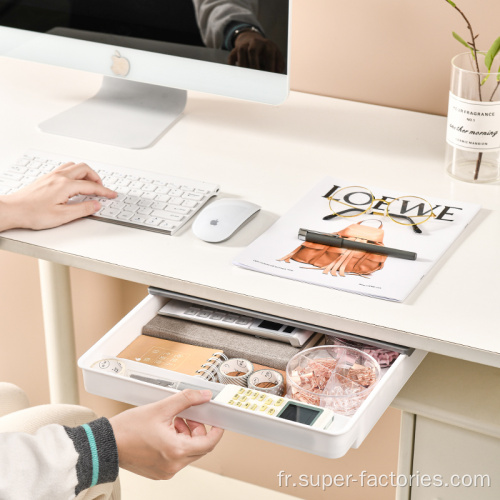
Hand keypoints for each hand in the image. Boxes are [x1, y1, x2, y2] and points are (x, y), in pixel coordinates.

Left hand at [0, 162, 116, 230]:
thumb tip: (96, 205)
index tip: (112, 195)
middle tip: (102, 189)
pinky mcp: (46, 178)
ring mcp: (51, 176)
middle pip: (85, 169)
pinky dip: (75, 173)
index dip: (105, 191)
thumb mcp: (62, 216)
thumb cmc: (32, 213)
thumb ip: (82, 209)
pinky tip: (74, 182)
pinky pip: (65, 168)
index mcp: (65, 185)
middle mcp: (59, 177)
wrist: (13, 210)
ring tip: (90, 184)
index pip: (92, 186)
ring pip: (74, 166)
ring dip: (86, 173)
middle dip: (97, 178)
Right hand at [109, 389, 223, 479]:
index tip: (218, 422)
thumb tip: (204, 396)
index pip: (209, 443)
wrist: (105, 444)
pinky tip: (165, 432)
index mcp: (176, 451)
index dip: (216, 431)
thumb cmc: (127, 429)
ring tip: (172, 422)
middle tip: (187, 416)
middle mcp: (173, 465)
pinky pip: (176, 458)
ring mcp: (165, 471)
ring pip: (188, 452)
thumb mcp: (161, 408)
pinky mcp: (158, 472)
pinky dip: (176, 444)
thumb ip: (186, 400)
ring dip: (186, 435)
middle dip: (197, 430)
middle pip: (199, 448)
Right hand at [229, 31, 284, 72]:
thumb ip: (278, 65)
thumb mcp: (276, 56)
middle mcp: (256, 42)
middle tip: (256, 78)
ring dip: (243, 65)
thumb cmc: (267, 54)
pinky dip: (232, 66)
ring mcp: (244, 45)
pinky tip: (236, 75)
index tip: (269, 77)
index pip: (269, 55)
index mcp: (268, 45)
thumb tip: (276, 75)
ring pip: (241, 52)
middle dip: (254, 65)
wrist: (253, 41)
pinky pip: (231, 57)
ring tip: (246, 77)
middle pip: (252, 51)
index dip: (270, 66)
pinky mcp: (235, 50)